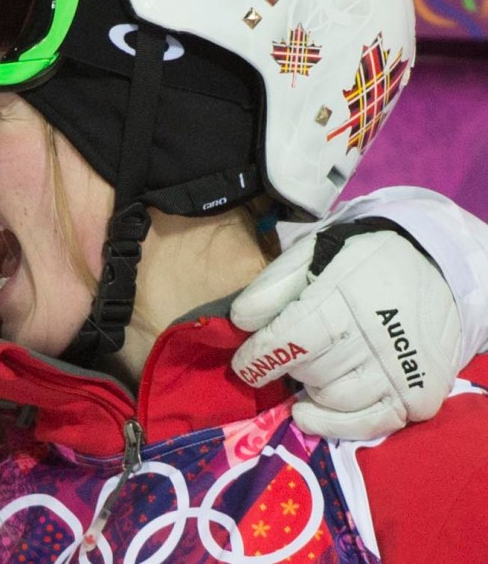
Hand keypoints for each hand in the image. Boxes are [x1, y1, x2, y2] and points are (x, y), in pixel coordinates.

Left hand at [230, 228, 461, 439]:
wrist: (439, 273)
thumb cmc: (364, 265)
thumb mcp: (315, 254)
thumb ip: (274, 285)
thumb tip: (240, 320)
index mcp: (345, 298)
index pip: (288, 341)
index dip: (257, 358)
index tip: (244, 364)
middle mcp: (376, 338)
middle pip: (308, 372)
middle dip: (289, 367)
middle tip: (293, 355)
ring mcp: (402, 371)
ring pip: (332, 400)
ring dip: (312, 390)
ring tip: (314, 371)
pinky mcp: (421, 396)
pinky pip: (366, 425)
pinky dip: (333, 423)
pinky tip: (310, 412)